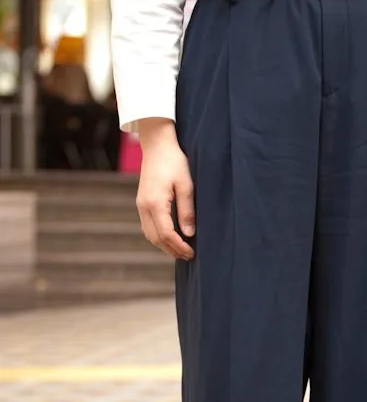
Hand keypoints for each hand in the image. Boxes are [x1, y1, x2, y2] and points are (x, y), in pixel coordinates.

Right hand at [136, 118, 194, 259]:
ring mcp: (140, 205)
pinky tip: (170, 238)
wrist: (157, 144)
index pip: (166, 234)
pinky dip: (158, 236)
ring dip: (164, 246)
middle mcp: (144, 207)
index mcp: (155, 203)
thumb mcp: (186, 185)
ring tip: (180, 251)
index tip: (191, 253)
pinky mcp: (142, 202)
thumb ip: (187, 211)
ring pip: (150, 234)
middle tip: (188, 256)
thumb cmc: (174, 161)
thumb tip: (189, 234)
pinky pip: (147, 226)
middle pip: (156, 238)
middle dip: (172, 250)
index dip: (179, 246)